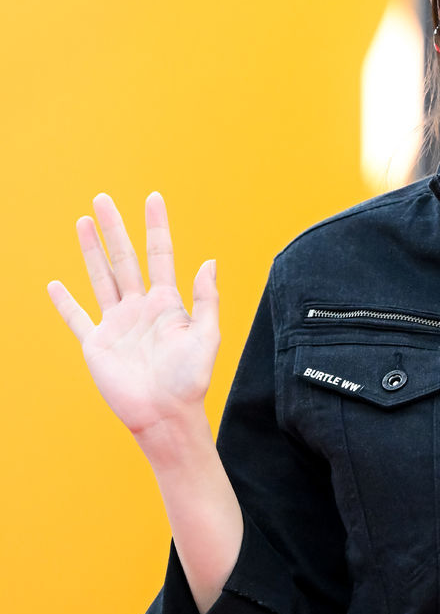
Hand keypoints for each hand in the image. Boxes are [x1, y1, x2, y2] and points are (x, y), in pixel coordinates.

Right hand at [47, 192, 218, 446]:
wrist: (165, 415)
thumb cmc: (190, 380)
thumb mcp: (207, 336)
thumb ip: (207, 300)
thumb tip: (209, 262)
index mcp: (167, 304)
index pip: (160, 255)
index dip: (156, 227)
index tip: (153, 198)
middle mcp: (140, 309)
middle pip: (124, 259)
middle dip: (114, 228)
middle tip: (102, 199)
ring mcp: (116, 325)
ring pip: (100, 278)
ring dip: (91, 251)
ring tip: (83, 222)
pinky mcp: (97, 345)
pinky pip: (77, 319)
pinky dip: (65, 303)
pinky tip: (55, 285)